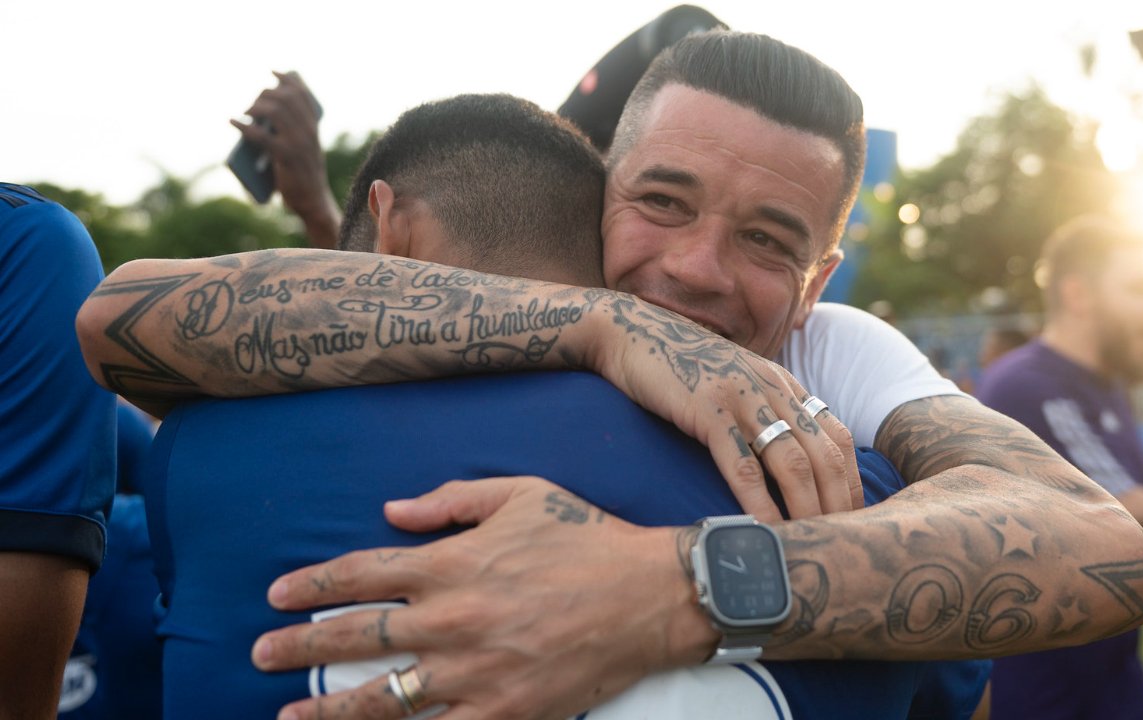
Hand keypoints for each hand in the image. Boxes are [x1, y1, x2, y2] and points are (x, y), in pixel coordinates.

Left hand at [232, 71, 340, 248]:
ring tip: (244, 112)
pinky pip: (262, 136)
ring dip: (255, 107)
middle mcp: (309, 132)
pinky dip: (245, 126)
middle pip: (286, 98)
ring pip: (276, 112)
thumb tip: (260, 117)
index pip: (302, 94)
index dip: (287, 79)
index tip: (273, 71)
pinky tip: (234, 122)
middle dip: (266, 93)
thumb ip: (291, 131)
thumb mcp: (302, 148)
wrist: (313, 201)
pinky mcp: (286, 157)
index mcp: (314, 127)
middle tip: (253, 104)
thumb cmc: (302, 175)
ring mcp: (298, 144)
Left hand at [253, 477, 715, 719]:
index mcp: (451, 563)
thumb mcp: (520, 494)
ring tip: (287, 718)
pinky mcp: (504, 711)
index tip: (276, 596)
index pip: (361, 574)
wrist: (648, 595)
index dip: (312, 585)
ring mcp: (475, 671)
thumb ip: (450, 501)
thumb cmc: (586, 537)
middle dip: (299, 646)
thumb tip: (391, 511)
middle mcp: (451, 619)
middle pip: (357, 637)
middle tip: (258, 653)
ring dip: (329, 709)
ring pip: (384, 697)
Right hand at [587, 291, 862, 520]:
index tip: (852, 521)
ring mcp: (742, 397)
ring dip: (806, 510)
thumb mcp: (731, 382)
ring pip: (792, 462)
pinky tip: (764, 529)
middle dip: (838, 504)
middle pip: (824, 455)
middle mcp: (772, 388)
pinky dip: (759, 501)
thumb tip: (778, 461)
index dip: (851, 483)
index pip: (838, 437)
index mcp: (782, 384)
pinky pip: (743, 463)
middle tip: (840, 544)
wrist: (628, 332)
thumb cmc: (675, 366)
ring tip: (810, 545)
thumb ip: (759, 410)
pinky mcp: (708, 408)